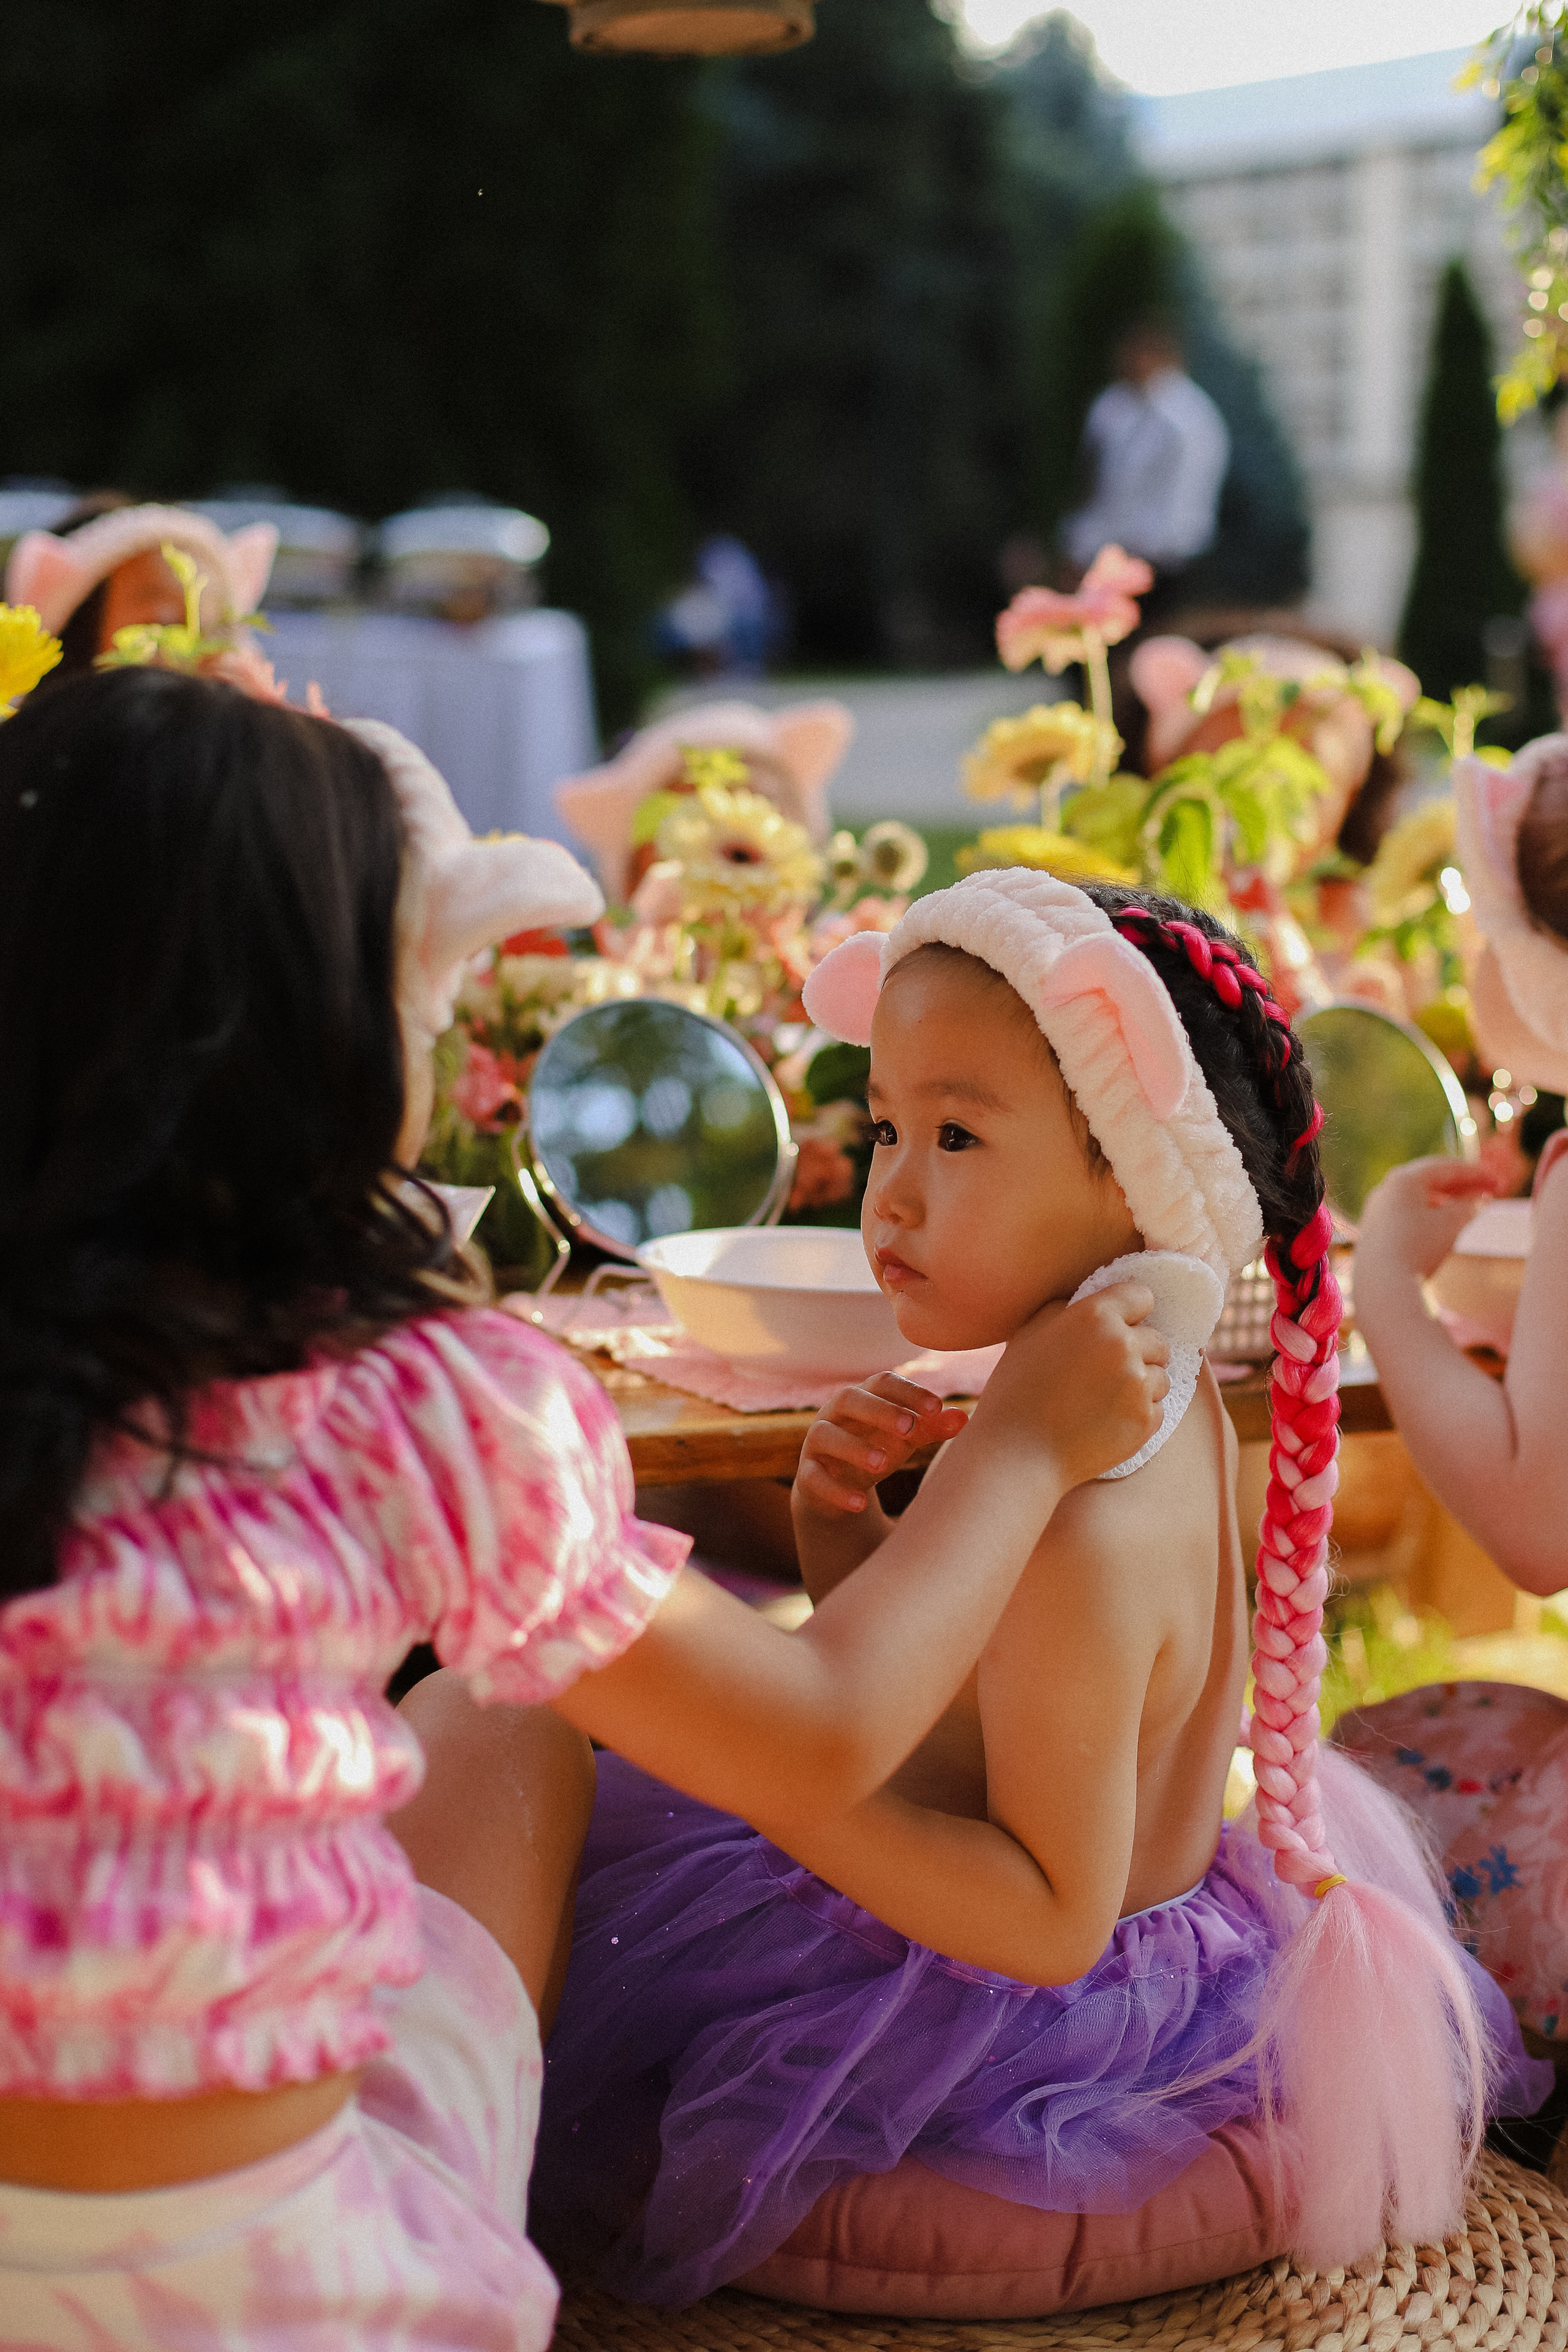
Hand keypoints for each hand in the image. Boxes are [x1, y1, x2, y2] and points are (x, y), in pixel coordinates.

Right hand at [795, 1375, 968, 1517]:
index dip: (909, 1392)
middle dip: (879, 1411)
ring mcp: (817, 1442)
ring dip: (855, 1447)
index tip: (937, 1408)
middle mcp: (835, 1413)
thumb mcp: (906, 1438)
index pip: (884, 1383)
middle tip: (909, 1428)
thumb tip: (963, 1417)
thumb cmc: (878, 1447)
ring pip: (826, 1435)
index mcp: (864, 1396)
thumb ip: (931, 1427)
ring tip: (883, 1464)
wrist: (840, 1487)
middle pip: (850, 1398)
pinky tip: (860, 1504)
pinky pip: (814, 1477)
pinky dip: (836, 1490)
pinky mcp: (807, 1474)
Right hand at [974, 1282, 1169, 1487]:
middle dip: (1139, 1352)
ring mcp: (1138, 1385)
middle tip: (1105, 1372)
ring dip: (1141, 1385)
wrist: (1016, 1453)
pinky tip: (1106, 1421)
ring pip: (1161, 1376)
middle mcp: (1123, 1345)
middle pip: (1158, 1339)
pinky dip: (1139, 1415)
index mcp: (1095, 1316)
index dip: (1131, 1312)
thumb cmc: (1017, 1391)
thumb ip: (1067, 1308)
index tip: (1118, 1327)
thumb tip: (1094, 1302)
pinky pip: (1158, 1409)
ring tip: (1103, 1399)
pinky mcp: (1145, 1421)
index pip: (1141, 1296)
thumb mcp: (1031, 1332)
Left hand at [1358, 1156, 1501, 1281]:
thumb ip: (1468, 1206)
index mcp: (1403, 1179)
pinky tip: (1445, 1223)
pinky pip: (1407, 1212)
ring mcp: (1376, 1208)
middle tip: (1487, 1191)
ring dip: (1446, 1198)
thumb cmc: (1420, 1249)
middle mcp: (1385, 1188)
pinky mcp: (1375, 1229)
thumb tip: (1473, 1201)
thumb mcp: (1453, 1224)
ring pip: (1418, 1196)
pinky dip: (1430, 1212)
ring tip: (1470, 1206)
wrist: (1382, 1285)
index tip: (1499, 1183)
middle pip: (1429, 1178)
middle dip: (1461, 1184)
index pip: (1446, 1167)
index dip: (1477, 1174)